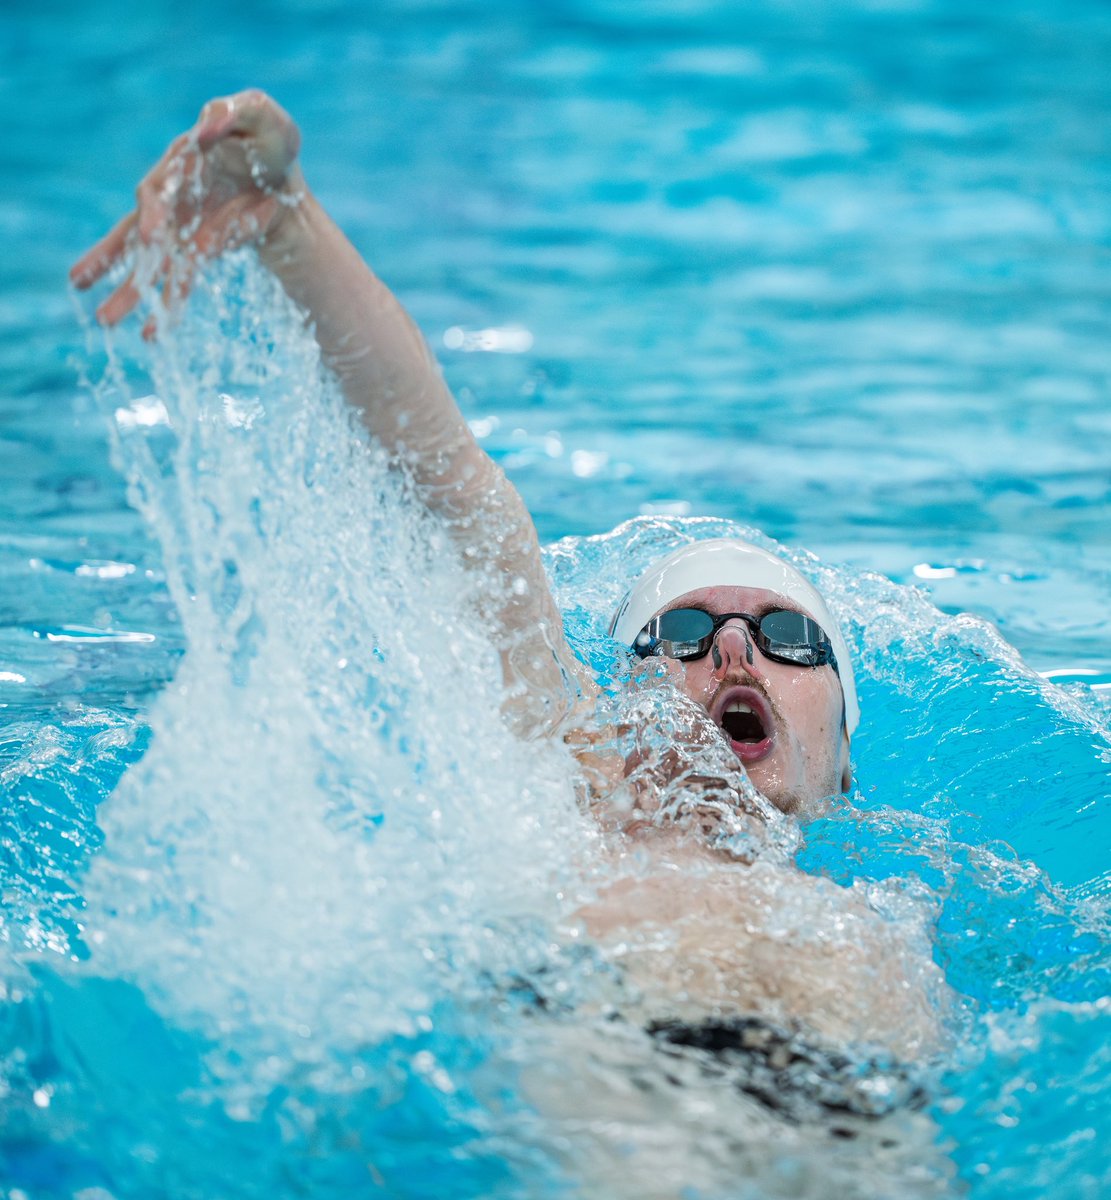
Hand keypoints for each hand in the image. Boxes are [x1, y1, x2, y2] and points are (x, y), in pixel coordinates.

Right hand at [70, 89, 302, 331]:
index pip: (159, 189)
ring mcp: (182, 226)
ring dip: (128, 292)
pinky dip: (167, 304)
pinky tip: (151, 335)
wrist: (284, 174)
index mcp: (182, 163)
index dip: (154, 212)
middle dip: (114, 258)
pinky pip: (178, 279)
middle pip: (138, 231)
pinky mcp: (197, 248)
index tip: (151, 237)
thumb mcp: (262, 117)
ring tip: (106, 320)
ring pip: (148, 263)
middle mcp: (173, 197)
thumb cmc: (269, 139)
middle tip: (84, 280)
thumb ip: (231, 113)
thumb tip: (203, 130)